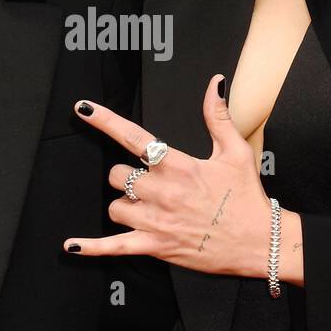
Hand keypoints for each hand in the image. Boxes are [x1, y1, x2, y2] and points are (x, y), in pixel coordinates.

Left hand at [62, 73, 303, 283]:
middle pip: (117, 175)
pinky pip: (115, 246)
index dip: (105, 121)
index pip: (133, 136)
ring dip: (124, 205)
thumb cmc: (247, 197)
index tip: (83, 109)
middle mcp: (162, 191)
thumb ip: (217, 116)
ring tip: (147, 209)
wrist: (260, 241)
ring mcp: (156, 221)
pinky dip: (91, 247)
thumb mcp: (235, 151)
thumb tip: (215, 83)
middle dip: (126, 177)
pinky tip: (71, 246)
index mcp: (178, 164)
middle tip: (147, 183)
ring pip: (115, 206)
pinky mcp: (156, 246)